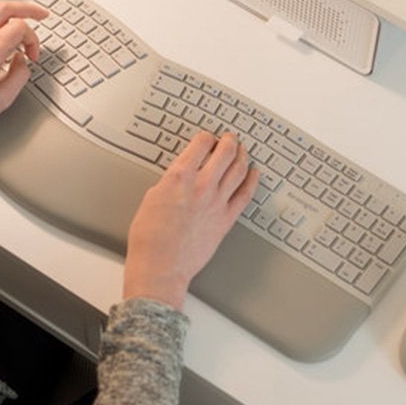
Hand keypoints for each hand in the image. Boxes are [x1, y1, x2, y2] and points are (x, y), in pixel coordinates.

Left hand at [0, 1, 48, 139]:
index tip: (32, 55)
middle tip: (40, 14)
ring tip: (21, 13)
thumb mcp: (0, 101)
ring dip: (9, 7)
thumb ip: (18, 77)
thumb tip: (23, 62)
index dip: (33, 39)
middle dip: (27, 9)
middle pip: (4, 8)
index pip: (18, 27)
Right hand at [124, 131, 259, 309]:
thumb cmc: (150, 239)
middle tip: (230, 138)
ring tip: (243, 151)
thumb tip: (179, 179)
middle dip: (229, 141)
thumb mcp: (151, 199)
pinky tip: (255, 174)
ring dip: (242, 156)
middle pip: (225, 152)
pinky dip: (252, 180)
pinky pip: (246, 194)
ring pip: (239, 170)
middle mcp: (202, 185)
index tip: (207, 138)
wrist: (160, 267)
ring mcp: (217, 202)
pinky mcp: (226, 220)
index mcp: (180, 177)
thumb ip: (170, 183)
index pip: (200, 144)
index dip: (205, 137)